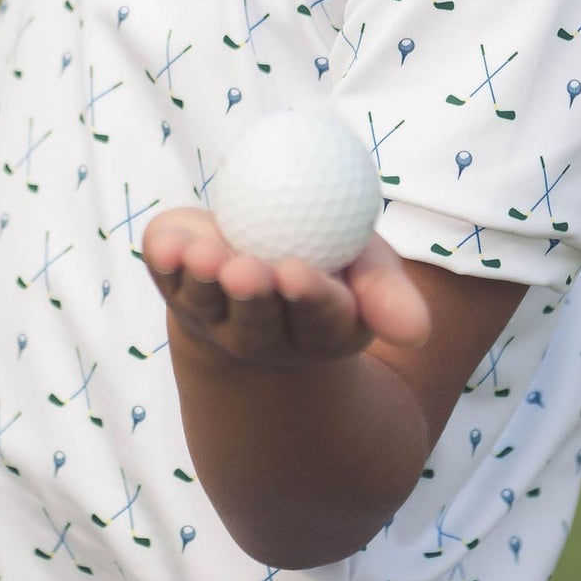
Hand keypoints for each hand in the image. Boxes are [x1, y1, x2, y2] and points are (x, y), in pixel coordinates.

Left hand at [141, 207, 430, 369]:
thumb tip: (416, 334)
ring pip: (206, 304)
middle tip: (248, 270)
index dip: (308, 299)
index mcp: (318, 332)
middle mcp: (261, 336)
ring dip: (204, 280)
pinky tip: (166, 244)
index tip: (298, 274)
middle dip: (252, 297)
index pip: (317, 319)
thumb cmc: (330, 262)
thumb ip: (388, 295)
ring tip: (206, 256)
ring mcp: (214, 316)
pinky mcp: (175, 289)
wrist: (264, 264)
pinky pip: (166, 276)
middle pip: (256, 322)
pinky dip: (164, 259)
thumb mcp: (368, 270)